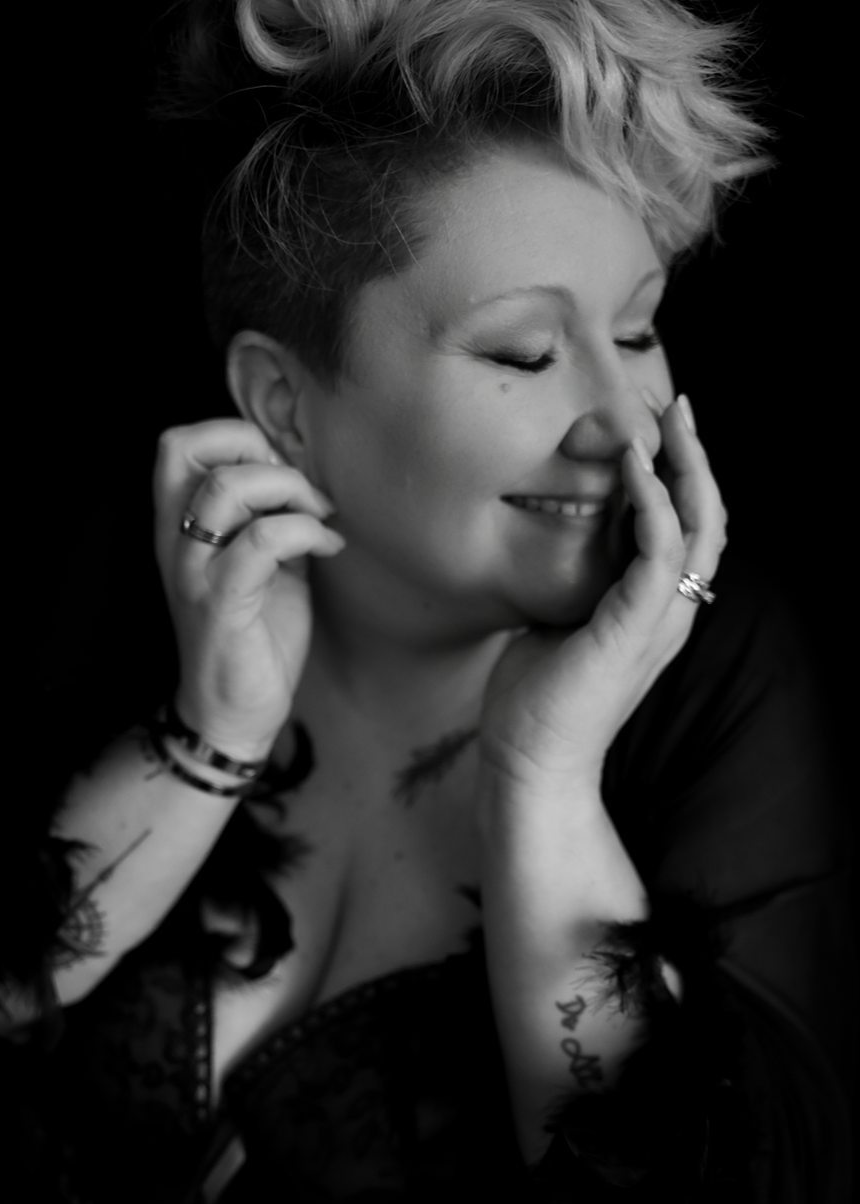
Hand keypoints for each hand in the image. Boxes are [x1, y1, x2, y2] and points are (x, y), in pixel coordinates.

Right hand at [154, 420, 344, 758]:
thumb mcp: (264, 562)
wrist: (234, 712)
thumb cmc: (254, 635)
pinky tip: (329, 546)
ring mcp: (194, 572)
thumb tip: (307, 478)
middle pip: (190, 449)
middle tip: (302, 492)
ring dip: (288, 489)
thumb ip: (271, 517)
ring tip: (319, 516)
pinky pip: (262, 541)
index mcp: (178, 526)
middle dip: (260, 453)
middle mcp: (174, 542)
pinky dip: (306, 531)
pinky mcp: (222, 604)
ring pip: (226, 489)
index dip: (233, 436)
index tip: (280, 470)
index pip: (177, 443)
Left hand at [479, 395, 726, 790]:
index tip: (660, 426)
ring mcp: (661, 619)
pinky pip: (662, 550)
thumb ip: (573, 581)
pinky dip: (654, 502)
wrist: (530, 762)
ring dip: (686, 466)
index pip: (690, 530)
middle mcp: (672, 611)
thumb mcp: (558, 619)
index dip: (683, 476)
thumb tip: (555, 541)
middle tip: (677, 404)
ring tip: (666, 419)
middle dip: (697, 456)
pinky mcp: (636, 626)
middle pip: (711, 518)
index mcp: (657, 609)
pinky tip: (635, 466)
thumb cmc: (536, 699)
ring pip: (701, 526)